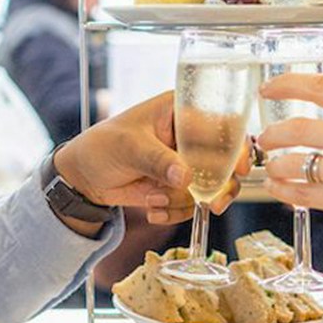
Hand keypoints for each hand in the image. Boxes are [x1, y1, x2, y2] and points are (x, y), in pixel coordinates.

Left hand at [55, 91, 246, 224]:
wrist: (85, 177)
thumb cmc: (103, 146)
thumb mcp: (128, 147)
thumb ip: (157, 160)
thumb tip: (185, 178)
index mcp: (182, 111)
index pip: (221, 123)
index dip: (236, 145)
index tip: (238, 168)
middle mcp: (190, 136)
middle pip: (227, 160)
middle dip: (220, 185)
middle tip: (212, 204)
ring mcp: (188, 163)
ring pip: (212, 188)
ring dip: (184, 202)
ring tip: (154, 201)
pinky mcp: (181, 187)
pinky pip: (193, 204)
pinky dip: (174, 212)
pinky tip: (151, 208)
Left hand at [256, 73, 322, 278]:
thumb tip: (315, 117)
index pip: (319, 85)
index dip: (285, 83)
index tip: (267, 87)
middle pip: (297, 126)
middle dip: (271, 134)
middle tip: (264, 138)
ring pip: (294, 163)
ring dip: (275, 166)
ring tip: (273, 168)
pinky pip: (303, 193)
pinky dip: (284, 191)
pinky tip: (280, 188)